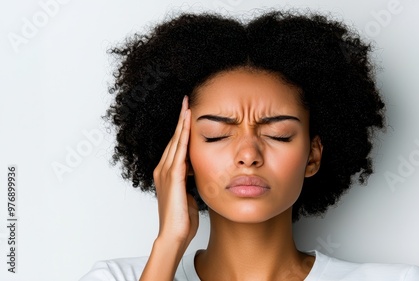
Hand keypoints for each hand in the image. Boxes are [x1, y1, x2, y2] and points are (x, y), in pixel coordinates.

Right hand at [152, 95, 198, 246]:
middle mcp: (163, 170)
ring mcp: (166, 173)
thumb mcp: (188, 194)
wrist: (174, 235)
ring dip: (182, 123)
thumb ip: (190, 180)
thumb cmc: (182, 219)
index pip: (176, 145)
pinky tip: (188, 125)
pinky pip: (180, 153)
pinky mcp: (173, 178)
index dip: (182, 128)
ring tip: (187, 106)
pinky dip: (183, 137)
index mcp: (167, 173)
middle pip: (175, 139)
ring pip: (176, 142)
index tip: (188, 113)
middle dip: (181, 119)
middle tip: (187, 101)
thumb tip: (198, 172)